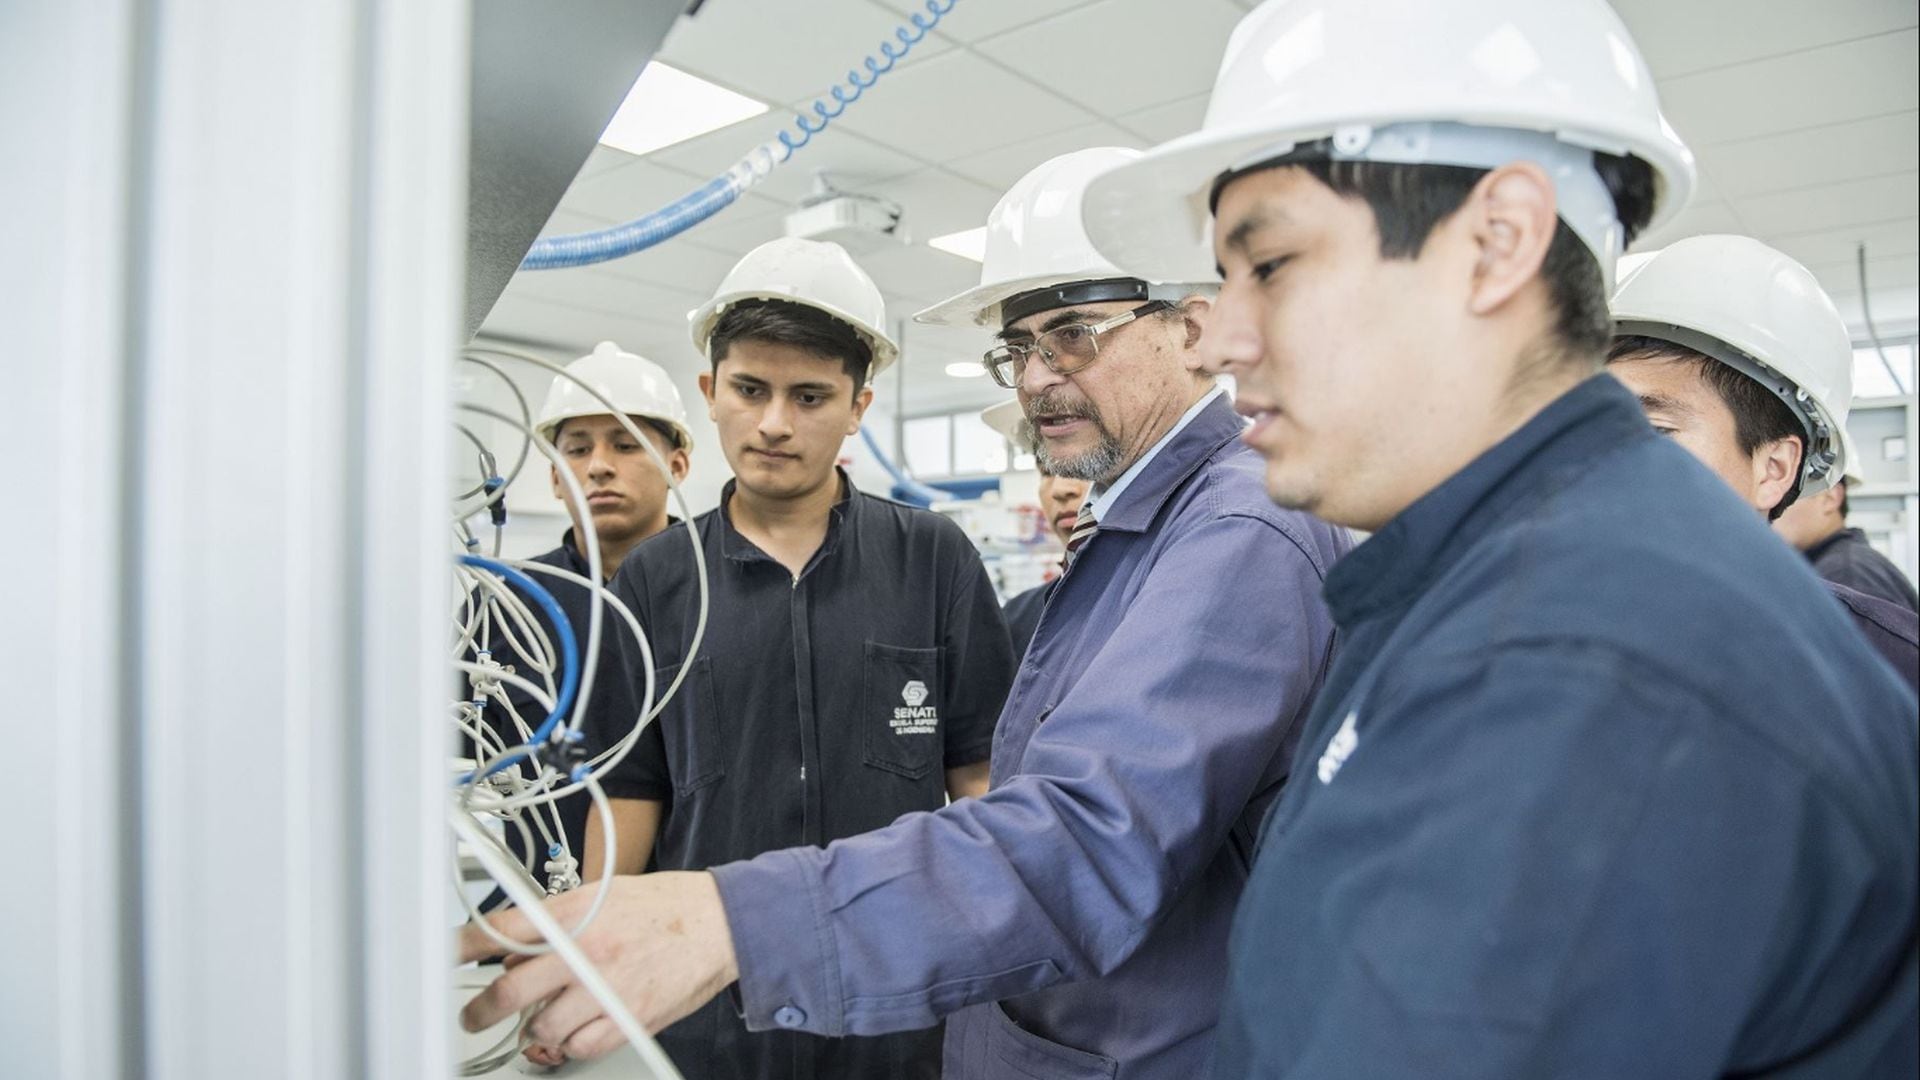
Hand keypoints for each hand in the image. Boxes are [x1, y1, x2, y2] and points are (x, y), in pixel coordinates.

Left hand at [458, 872, 740, 1060]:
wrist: (717, 922)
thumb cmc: (662, 908)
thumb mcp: (602, 894)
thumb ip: (556, 921)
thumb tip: (515, 952)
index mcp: (575, 914)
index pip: (502, 930)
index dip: (462, 947)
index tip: (444, 958)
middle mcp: (586, 952)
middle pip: (510, 991)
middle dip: (481, 1011)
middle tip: (473, 1017)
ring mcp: (606, 989)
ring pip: (541, 1027)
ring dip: (534, 1028)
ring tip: (543, 1018)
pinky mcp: (627, 1019)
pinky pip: (578, 1047)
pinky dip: (569, 1044)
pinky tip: (575, 1029)